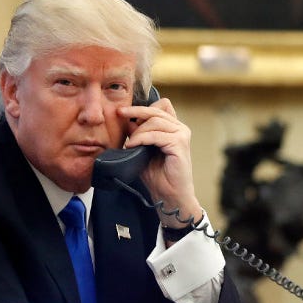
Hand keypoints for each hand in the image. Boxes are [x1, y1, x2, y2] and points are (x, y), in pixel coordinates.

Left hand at [119, 96, 201, 226]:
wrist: (170, 196)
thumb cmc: (158, 177)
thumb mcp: (143, 152)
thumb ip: (138, 136)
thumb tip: (127, 121)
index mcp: (173, 128)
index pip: (161, 106)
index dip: (144, 107)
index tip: (125, 111)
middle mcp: (180, 128)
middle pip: (156, 110)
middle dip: (136, 111)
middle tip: (120, 113)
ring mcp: (182, 135)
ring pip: (155, 121)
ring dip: (138, 131)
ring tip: (129, 143)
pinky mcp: (180, 144)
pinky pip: (156, 134)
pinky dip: (141, 138)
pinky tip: (132, 146)